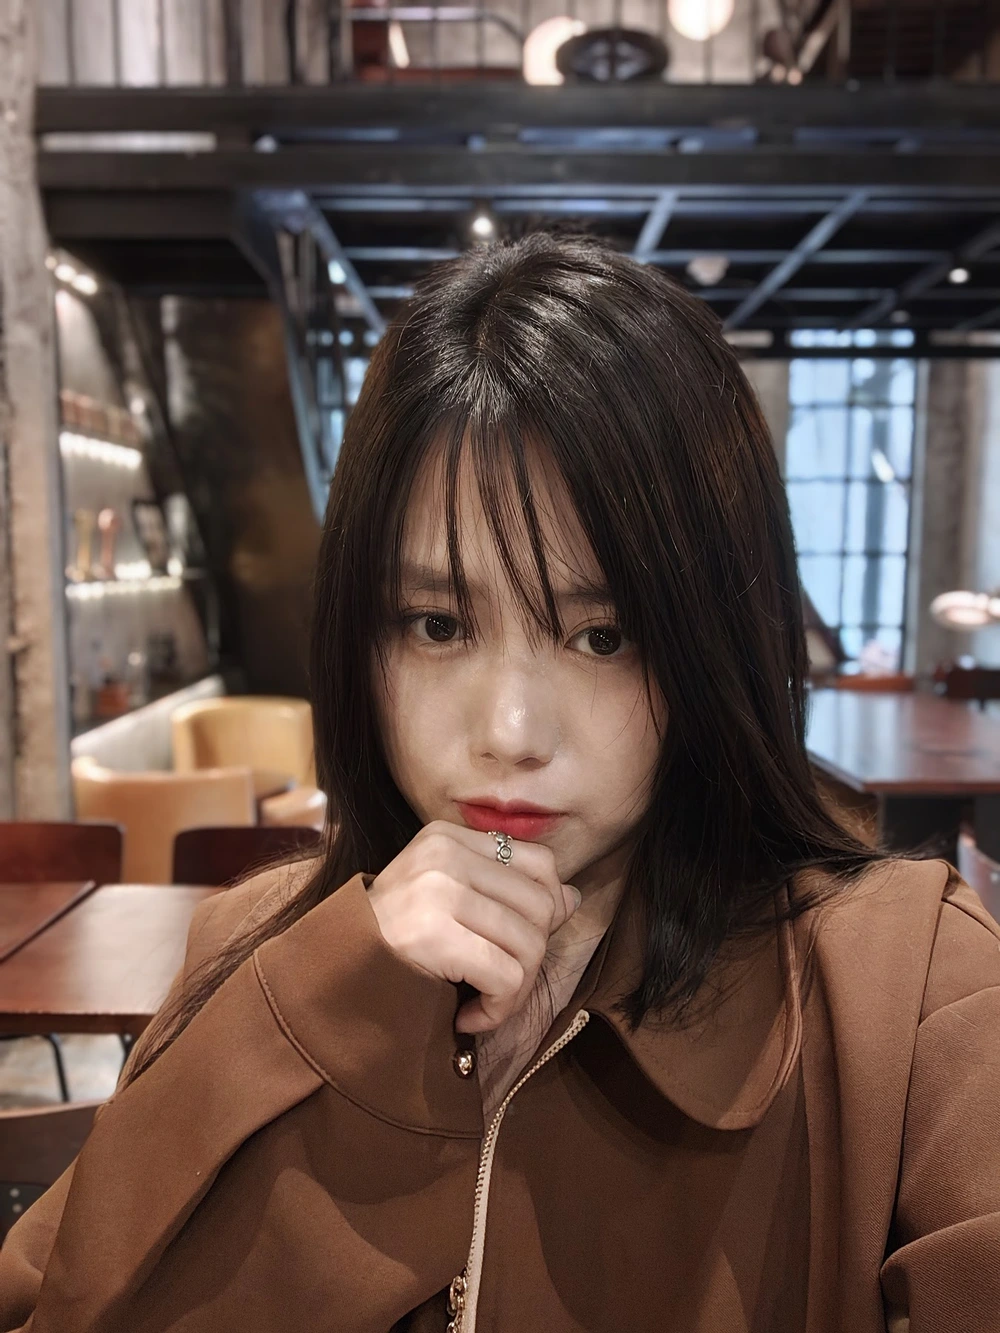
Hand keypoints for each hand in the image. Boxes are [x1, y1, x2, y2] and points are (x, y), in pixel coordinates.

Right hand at [368, 820, 580, 1033]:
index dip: (546, 910)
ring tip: (483, 1002)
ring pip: (530, 945)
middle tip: (500, 983)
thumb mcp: (449, 899)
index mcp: (447, 836)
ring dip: (514, 991)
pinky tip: (469, 1016)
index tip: (515, 943)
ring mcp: (436, 890)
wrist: (329, 977)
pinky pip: (506, 977)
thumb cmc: (395, 941)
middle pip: (541, 906)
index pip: (541, 864)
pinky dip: (497, 1010)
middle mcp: (443, 854)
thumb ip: (506, 892)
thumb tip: (571, 898)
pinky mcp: (431, 934)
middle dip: (531, 957)